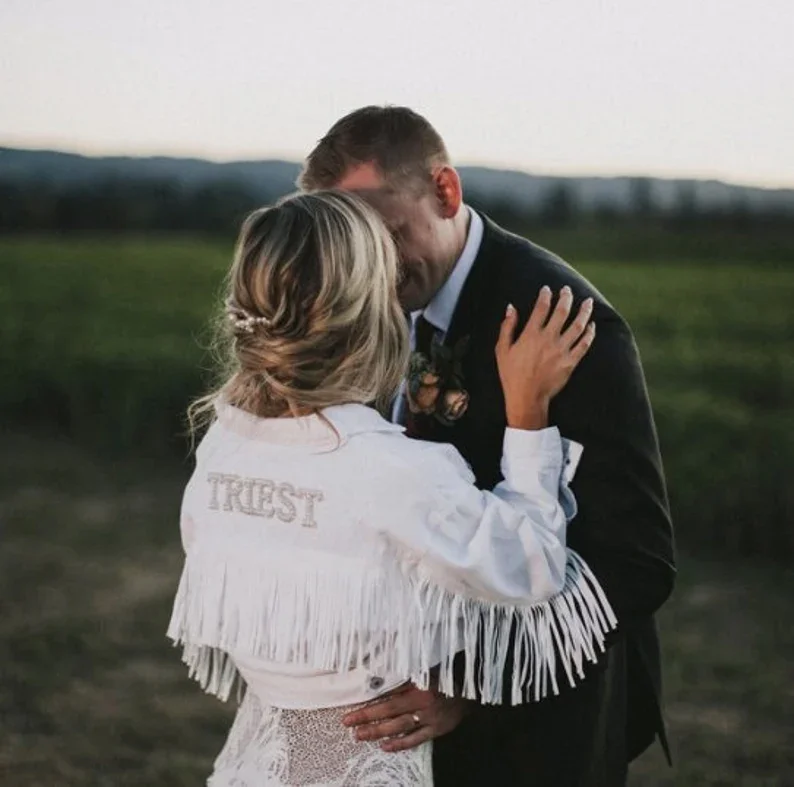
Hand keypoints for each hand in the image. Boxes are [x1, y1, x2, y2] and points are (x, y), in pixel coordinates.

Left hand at [342, 682, 469, 752]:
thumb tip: (379, 677)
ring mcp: (430, 719)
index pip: (386, 700)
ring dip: (379, 733)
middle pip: (390, 716)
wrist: (470, 688)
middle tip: (350, 727)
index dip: (367, 709)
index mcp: (418, 688)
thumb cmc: (445, 674)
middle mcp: (422, 705)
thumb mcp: (424, 669)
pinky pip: (415, 740)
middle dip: (368, 722)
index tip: (349, 715)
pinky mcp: (437, 730)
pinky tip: (386, 746)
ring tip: (361, 736)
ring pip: (400, 729)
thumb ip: (404, 676)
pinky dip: (400, 744)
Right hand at [495, 285, 594, 429]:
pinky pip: (584, 344)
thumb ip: (507, 327)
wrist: (526, 398)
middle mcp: (548, 339)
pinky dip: (589, 333)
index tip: (547, 289)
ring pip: (577, 326)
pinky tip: (591, 325)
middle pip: (561, 312)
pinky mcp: (571, 362)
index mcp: (531, 335)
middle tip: (567, 290)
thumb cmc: (511, 375)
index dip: (545, 296)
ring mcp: (562, 350)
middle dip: (566, 297)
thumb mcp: (502, 350)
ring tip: (588, 302)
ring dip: (583, 312)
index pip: (541, 308)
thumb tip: (511, 308)